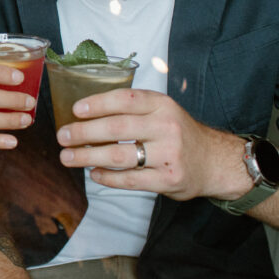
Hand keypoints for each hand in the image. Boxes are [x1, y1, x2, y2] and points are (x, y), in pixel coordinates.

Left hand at [54, 88, 251, 200]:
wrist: (215, 161)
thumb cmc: (179, 134)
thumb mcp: (164, 111)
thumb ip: (134, 110)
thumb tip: (87, 114)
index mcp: (162, 105)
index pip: (126, 99)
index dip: (98, 103)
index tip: (76, 110)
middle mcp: (166, 127)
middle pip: (117, 128)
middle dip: (84, 132)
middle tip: (63, 136)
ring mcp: (169, 154)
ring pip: (120, 156)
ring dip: (88, 157)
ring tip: (68, 158)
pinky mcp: (169, 179)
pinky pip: (130, 180)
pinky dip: (108, 178)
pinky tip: (93, 174)